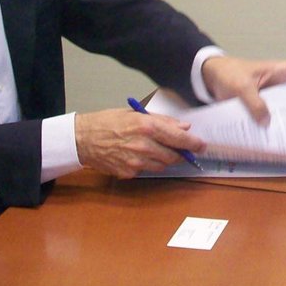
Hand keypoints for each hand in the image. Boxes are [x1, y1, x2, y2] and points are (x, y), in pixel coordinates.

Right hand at [74, 108, 205, 178]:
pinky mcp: (128, 172)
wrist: (83, 139)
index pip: (178, 138)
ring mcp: (135, 161)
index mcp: (146, 126)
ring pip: (162, 165)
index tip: (201, 145)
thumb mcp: (136, 113)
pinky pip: (147, 170)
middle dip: (180, 153)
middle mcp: (143, 145)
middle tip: (180, 148)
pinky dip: (148, 164)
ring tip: (155, 148)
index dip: (193, 143)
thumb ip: (162, 121)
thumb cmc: (108, 122)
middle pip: (173, 155)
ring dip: (164, 158)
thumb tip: (183, 127)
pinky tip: (139, 154)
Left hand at [201, 55, 285, 123]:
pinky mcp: (261, 109)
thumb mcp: (240, 87)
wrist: (209, 78)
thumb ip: (254, 103)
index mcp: (278, 71)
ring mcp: (271, 97)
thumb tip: (267, 122)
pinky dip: (281, 128)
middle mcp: (278, 84)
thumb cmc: (229, 74)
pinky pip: (275, 118)